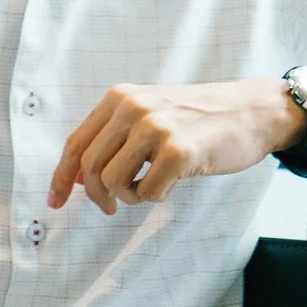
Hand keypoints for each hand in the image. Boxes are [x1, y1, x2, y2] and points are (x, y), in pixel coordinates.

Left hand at [49, 79, 305, 213]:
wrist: (251, 111)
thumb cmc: (197, 120)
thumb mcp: (149, 116)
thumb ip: (113, 139)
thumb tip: (76, 178)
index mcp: (119, 98)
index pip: (76, 143)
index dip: (61, 177)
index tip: (55, 202)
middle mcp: (132, 107)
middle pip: (89, 166)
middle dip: (95, 196)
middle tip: (111, 208)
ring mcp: (156, 127)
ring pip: (112, 181)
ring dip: (127, 197)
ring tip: (146, 189)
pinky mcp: (179, 151)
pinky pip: (147, 192)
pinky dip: (154, 197)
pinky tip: (170, 185)